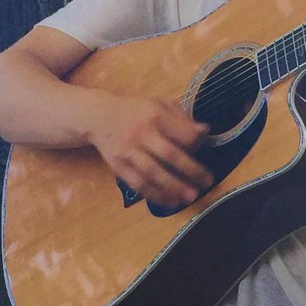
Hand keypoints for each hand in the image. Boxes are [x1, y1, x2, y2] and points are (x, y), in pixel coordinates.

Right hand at [86, 93, 212, 208]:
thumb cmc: (136, 110)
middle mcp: (141, 133)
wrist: (98, 116)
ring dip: (173, 187)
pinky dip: (154, 195)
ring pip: (152, 173)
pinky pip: (137, 184)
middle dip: (190, 171)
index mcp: (155, 114)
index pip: (181, 133)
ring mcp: (128, 151)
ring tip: (190, 197)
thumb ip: (182, 118)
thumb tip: (205, 131)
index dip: (197, 144)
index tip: (205, 149)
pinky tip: (169, 202)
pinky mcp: (118, 166)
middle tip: (207, 182)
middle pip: (169, 155)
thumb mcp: (160, 104)